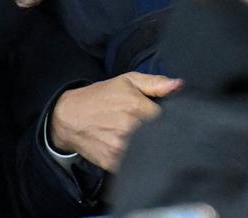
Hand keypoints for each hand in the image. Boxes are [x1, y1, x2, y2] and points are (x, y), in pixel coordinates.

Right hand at [50, 72, 182, 171]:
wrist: (69, 117)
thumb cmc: (100, 97)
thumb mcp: (126, 81)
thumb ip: (154, 83)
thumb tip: (179, 85)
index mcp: (135, 106)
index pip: (170, 118)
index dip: (173, 120)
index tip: (170, 120)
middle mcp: (129, 128)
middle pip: (162, 137)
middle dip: (163, 135)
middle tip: (156, 130)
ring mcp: (121, 148)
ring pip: (151, 153)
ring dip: (153, 149)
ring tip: (147, 141)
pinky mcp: (113, 163)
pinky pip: (136, 166)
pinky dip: (140, 161)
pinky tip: (137, 152)